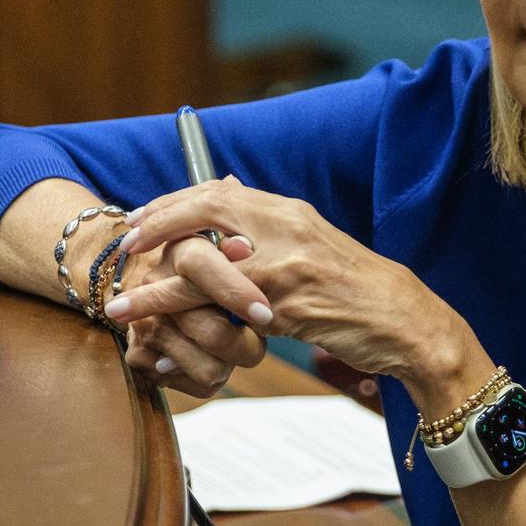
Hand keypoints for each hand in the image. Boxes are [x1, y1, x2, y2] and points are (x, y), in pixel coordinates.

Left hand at [112, 178, 471, 386]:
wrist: (405, 321)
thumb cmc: (355, 290)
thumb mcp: (313, 246)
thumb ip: (268, 226)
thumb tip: (222, 187)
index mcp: (288, 211)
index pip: (217, 190)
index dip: (171, 203)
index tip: (140, 219)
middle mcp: (285, 225)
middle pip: (204, 210)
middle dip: (156, 226)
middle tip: (124, 247)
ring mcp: (285, 262)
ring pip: (204, 263)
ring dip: (155, 286)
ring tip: (120, 305)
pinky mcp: (286, 302)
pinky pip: (221, 309)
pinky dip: (184, 322)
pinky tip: (162, 339)